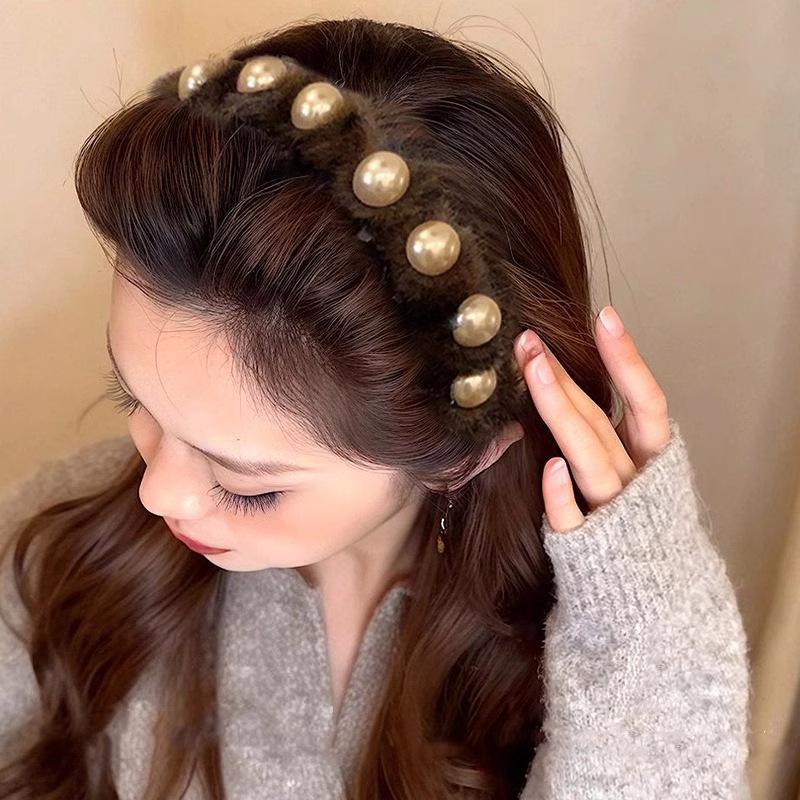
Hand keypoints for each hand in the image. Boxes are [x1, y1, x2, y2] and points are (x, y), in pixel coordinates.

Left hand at [513, 305, 670, 532]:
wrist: (646, 605)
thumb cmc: (630, 527)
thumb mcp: (629, 476)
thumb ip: (605, 437)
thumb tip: (559, 382)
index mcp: (653, 464)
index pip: (647, 404)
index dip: (628, 361)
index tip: (603, 317)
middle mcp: (637, 485)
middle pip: (604, 422)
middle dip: (567, 377)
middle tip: (528, 340)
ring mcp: (613, 516)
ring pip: (592, 459)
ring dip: (562, 412)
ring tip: (532, 369)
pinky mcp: (587, 548)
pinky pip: (574, 519)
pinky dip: (564, 495)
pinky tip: (550, 467)